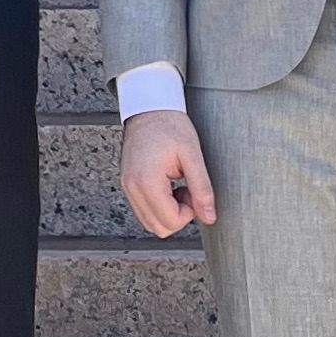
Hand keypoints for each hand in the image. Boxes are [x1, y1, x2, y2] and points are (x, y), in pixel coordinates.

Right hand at [120, 109, 216, 237]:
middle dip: (178, 216)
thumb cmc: (170, 126)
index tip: (193, 193)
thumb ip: (202, 189)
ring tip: (178, 188)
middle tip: (188, 192)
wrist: (149, 109)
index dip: (189, 213)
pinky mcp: (127, 184)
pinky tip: (168, 187)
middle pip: (157, 228)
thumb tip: (209, 216)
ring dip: (168, 212)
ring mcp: (127, 186)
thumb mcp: (193, 156)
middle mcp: (132, 187)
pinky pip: (143, 209)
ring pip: (149, 222)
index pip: (170, 221)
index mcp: (147, 181)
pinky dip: (158, 206)